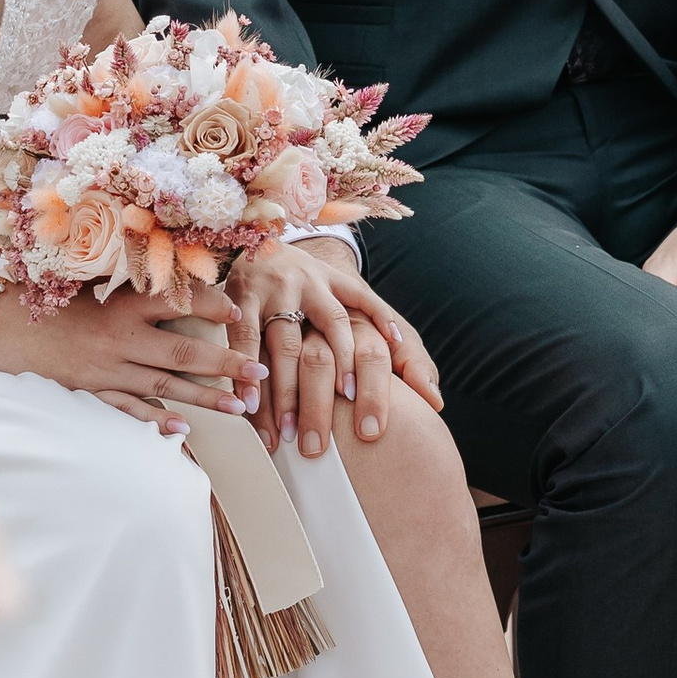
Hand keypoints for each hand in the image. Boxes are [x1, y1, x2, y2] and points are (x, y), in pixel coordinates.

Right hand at [0, 275, 243, 429]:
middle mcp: (121, 337)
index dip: (211, 306)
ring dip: (205, 398)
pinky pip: (130, 408)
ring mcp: (108, 368)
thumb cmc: (58, 298)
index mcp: (124, 304)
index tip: (238, 311)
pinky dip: (156, 419)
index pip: (177, 303)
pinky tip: (184, 430)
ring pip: (166, 387)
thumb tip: (182, 275)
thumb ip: (138, 282)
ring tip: (241, 407)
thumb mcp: (97, 280)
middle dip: (226, 364)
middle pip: (183, 355)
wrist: (8, 325)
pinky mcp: (95, 390)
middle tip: (259, 372)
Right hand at [236, 240, 443, 458]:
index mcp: (344, 288)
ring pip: (283, 345)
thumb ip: (400, 350)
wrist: (268, 238)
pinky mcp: (243, 295)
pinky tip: (247, 403)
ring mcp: (277, 290)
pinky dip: (245, 371)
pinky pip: (245, 338)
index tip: (358, 406)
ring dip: (283, 391)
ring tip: (285, 432)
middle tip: (320, 440)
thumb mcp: (360, 306)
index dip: (359, 366)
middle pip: (321, 344)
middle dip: (319, 395)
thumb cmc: (320, 289)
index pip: (361, 326)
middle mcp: (313, 286)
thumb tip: (433, 399)